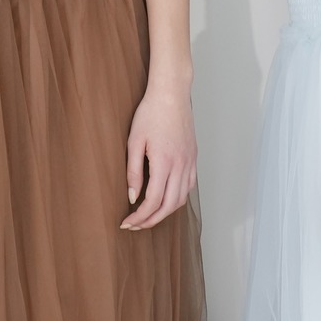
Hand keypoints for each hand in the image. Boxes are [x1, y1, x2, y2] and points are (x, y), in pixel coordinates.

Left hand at [121, 80, 196, 231]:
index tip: (127, 222)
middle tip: (136, 225)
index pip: (152, 201)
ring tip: (149, 215)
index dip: (139, 216)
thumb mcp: (134, 141)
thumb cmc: (151, 113)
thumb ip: (133, 171)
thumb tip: (132, 196)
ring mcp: (190, 163)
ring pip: (181, 199)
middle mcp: (181, 166)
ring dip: (165, 212)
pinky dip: (176, 199)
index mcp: (164, 162)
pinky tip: (165, 199)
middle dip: (151, 220)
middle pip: (169, 206)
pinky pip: (188, 187)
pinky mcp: (193, 159)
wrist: (172, 94)